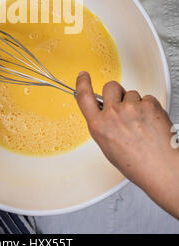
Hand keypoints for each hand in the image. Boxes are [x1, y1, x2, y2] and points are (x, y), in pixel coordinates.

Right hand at [76, 71, 178, 218]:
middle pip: (110, 87)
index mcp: (99, 126)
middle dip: (117, 92)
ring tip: (142, 123)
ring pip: (132, 94)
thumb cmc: (138, 164)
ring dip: (136, 104)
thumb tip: (105, 114)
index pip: (84, 97)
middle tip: (124, 104)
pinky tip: (152, 123)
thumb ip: (104, 126)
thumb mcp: (109, 147)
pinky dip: (151, 108)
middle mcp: (113, 114)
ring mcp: (131, 107)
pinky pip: (148, 98)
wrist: (162, 169)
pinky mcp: (149, 104)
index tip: (83, 76)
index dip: (82, 83)